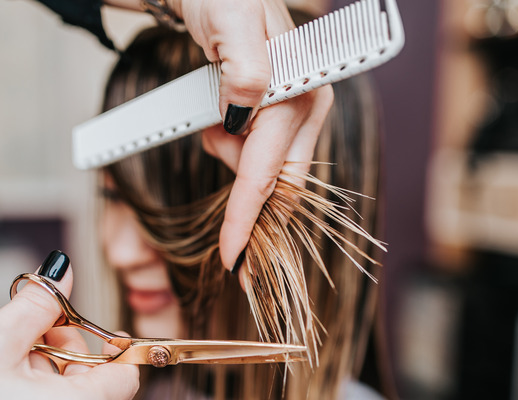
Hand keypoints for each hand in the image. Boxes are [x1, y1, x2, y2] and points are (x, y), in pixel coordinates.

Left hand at [171, 0, 334, 272]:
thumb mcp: (231, 23)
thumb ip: (246, 69)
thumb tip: (246, 109)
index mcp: (299, 94)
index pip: (269, 172)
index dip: (248, 218)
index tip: (233, 258)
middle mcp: (305, 108)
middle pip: (277, 183)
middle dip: (246, 204)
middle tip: (223, 211)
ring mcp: (294, 113)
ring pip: (264, 171)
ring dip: (230, 160)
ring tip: (212, 117)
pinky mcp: (278, 114)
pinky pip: (258, 155)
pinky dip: (233, 152)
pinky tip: (222, 124)